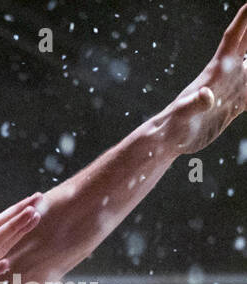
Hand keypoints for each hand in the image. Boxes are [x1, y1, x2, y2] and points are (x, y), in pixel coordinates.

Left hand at [165, 4, 246, 153]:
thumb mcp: (183, 115)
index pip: (233, 38)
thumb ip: (194, 104)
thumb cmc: (172, 126)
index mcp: (216, 71)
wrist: (169, 141)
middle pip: (246, 44)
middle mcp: (226, 75)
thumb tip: (206, 94)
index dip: (244, 19)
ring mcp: (231, 89)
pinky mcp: (234, 105)